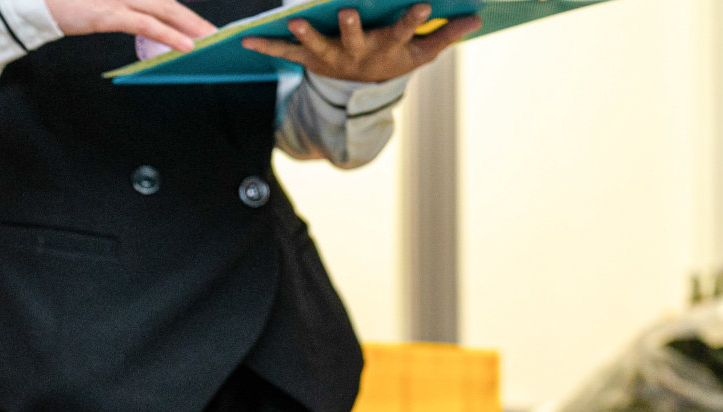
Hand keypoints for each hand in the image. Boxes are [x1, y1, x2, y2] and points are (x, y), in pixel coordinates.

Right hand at [47, 0, 216, 53]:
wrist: (35, 4)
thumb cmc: (62, 1)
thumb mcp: (97, 2)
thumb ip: (119, 6)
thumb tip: (136, 15)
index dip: (176, 10)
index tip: (192, 22)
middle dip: (190, 16)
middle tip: (210, 30)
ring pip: (163, 9)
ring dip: (189, 25)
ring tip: (206, 37)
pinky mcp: (109, 13)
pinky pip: (147, 25)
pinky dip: (170, 35)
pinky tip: (186, 45)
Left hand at [239, 2, 479, 83]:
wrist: (360, 92)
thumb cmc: (394, 59)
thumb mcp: (422, 52)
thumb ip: (446, 35)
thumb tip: (477, 18)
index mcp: (387, 47)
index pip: (403, 31)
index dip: (413, 19)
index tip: (422, 5)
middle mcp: (357, 53)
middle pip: (355, 38)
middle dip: (351, 26)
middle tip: (347, 10)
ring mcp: (331, 57)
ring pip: (317, 46)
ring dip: (305, 35)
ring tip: (294, 23)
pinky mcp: (308, 59)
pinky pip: (284, 55)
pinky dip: (265, 48)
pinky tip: (244, 40)